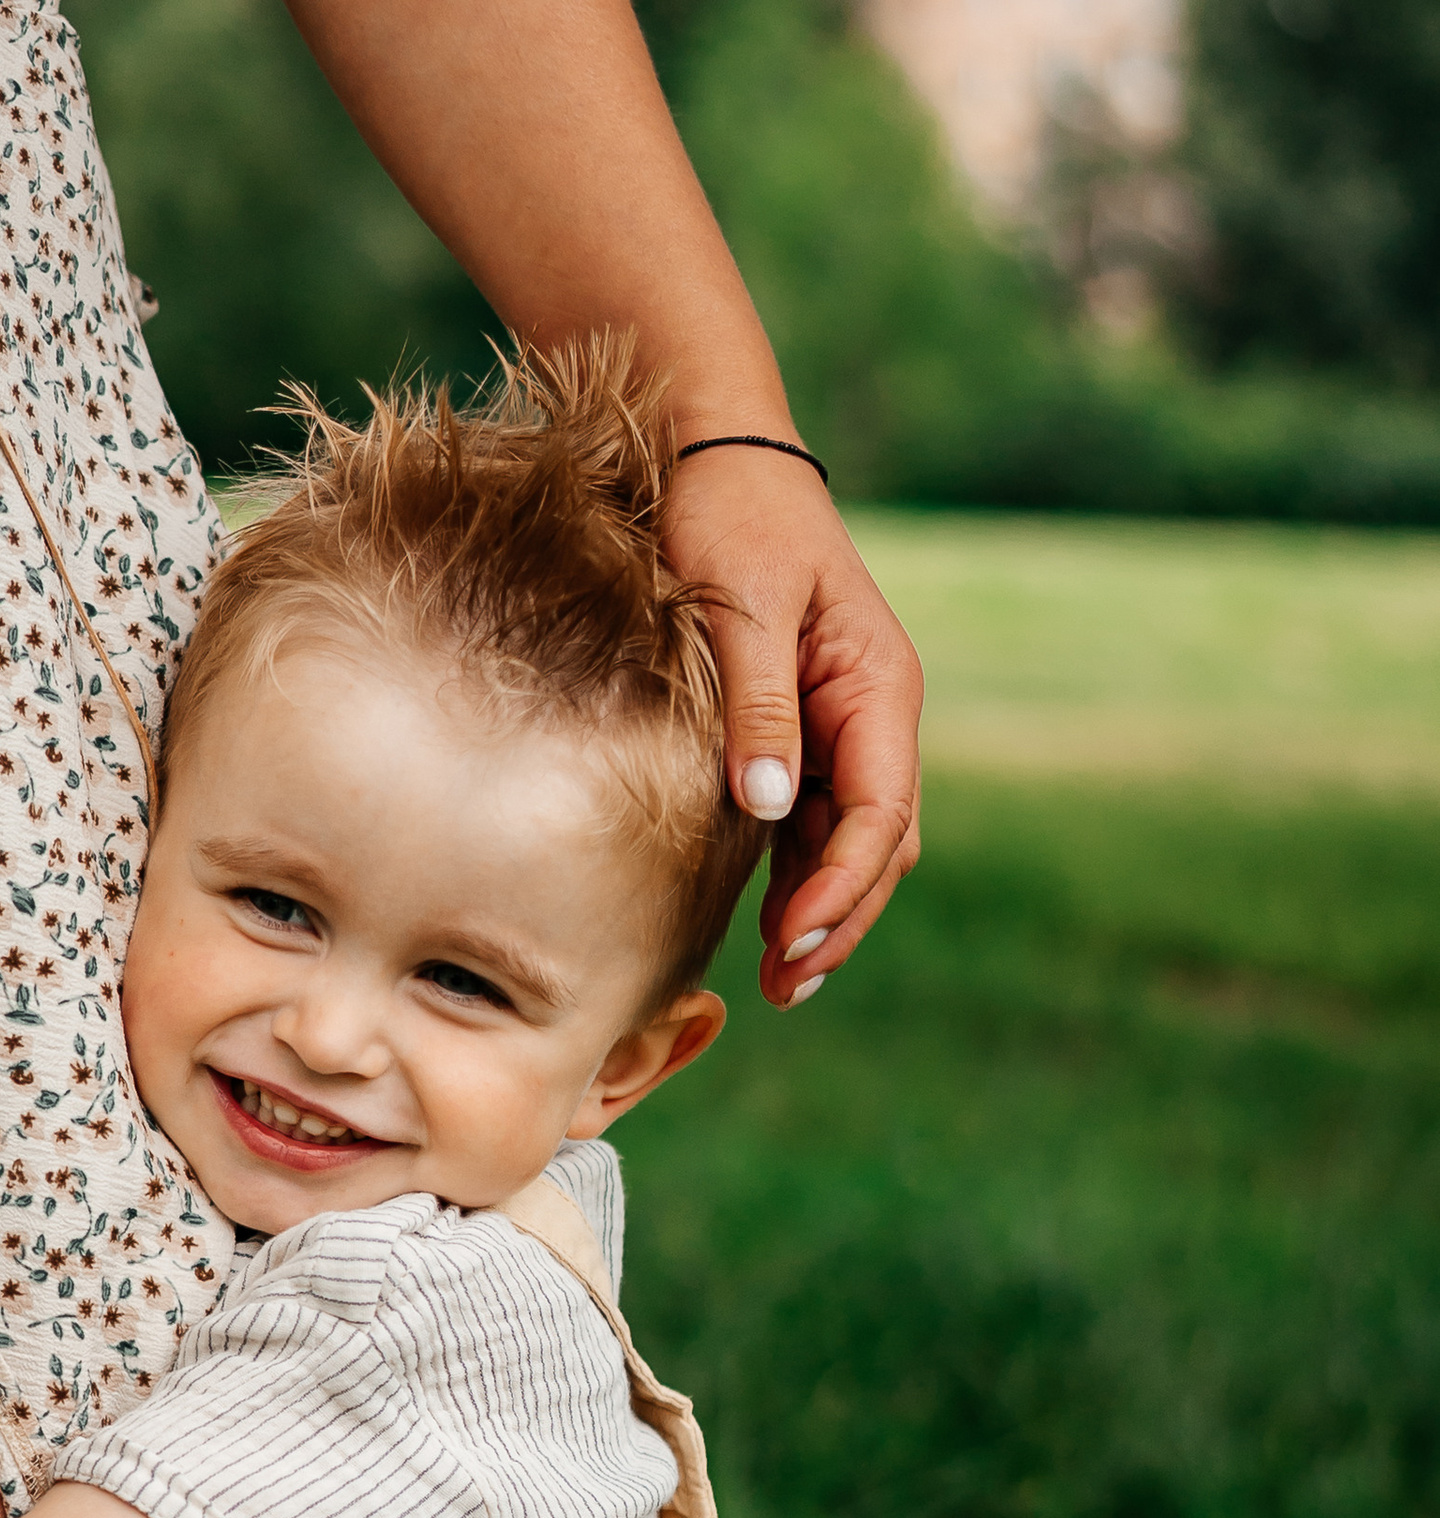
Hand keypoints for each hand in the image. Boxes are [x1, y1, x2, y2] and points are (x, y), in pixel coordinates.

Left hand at [659, 444, 923, 1004]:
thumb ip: (759, 707)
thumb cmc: (731, 513)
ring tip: (778, 979)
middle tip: (787, 987)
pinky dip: (797, 877)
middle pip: (880, 844)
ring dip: (821, 911)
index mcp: (879, 686)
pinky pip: (813, 823)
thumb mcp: (743, 605)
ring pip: (851, 843)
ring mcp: (840, 727)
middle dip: (841, 920)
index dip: (843, 889)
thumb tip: (772, 806)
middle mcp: (873, 714)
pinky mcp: (801, 732)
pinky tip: (764, 922)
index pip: (882, 814)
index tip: (794, 942)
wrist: (714, 450)